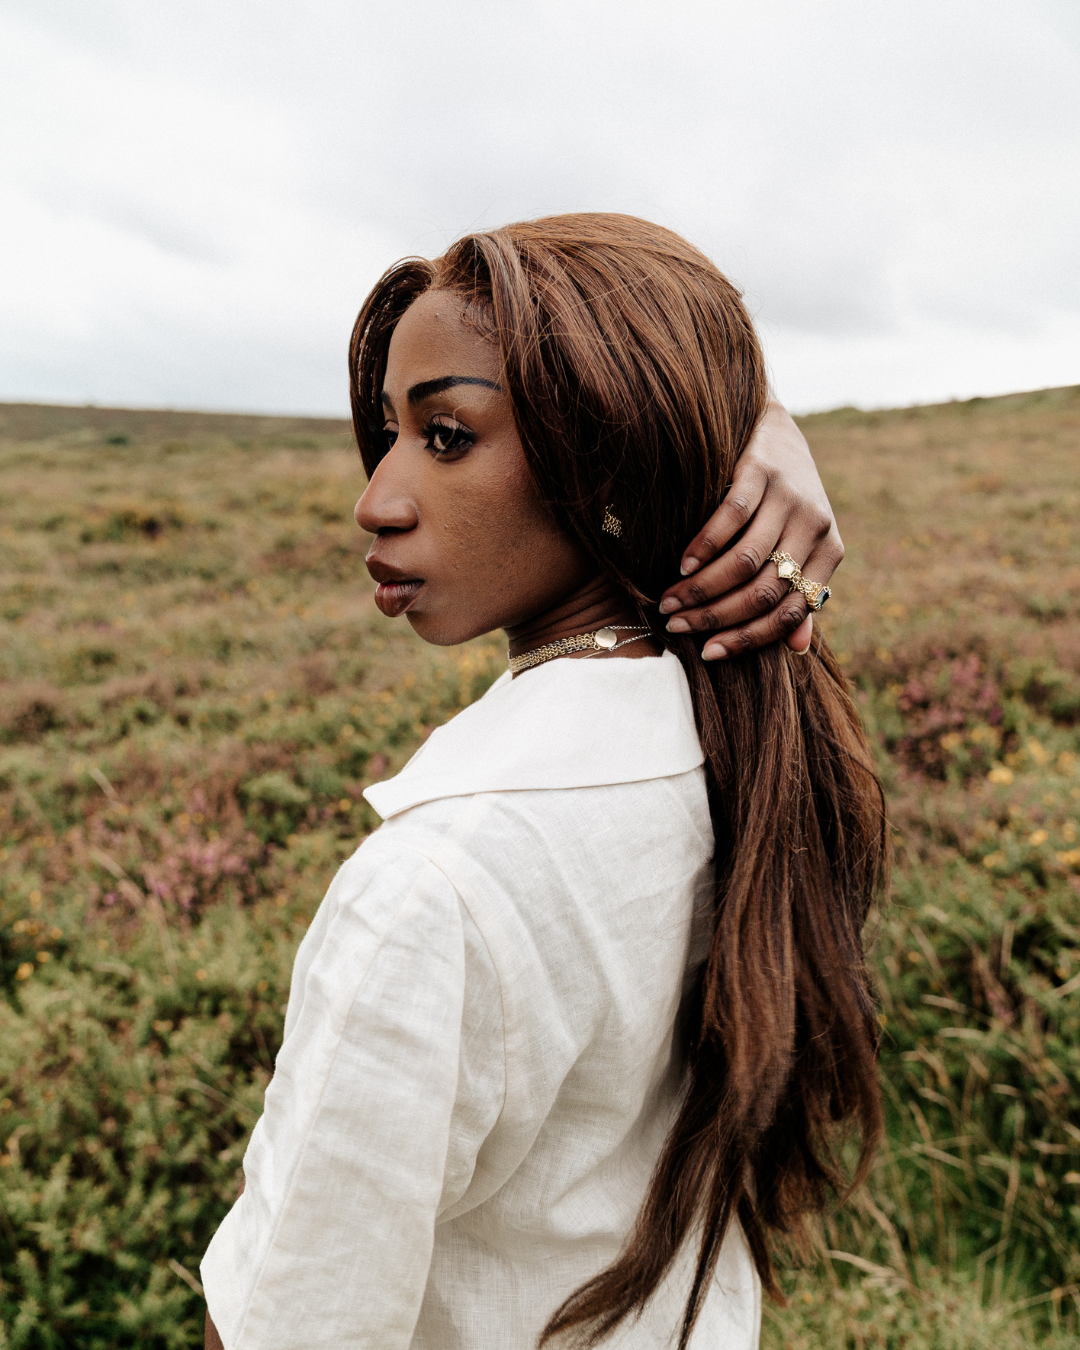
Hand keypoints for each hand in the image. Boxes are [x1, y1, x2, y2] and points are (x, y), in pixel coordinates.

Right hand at [658, 400, 841, 659]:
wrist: (772, 425)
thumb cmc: (782, 498)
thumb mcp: (800, 544)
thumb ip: (798, 593)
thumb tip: (798, 649)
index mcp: (831, 552)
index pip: (790, 612)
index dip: (747, 638)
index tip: (707, 652)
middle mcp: (816, 525)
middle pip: (763, 591)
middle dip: (716, 616)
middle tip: (677, 626)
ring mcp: (790, 496)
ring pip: (744, 561)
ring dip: (702, 588)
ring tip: (670, 601)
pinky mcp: (761, 471)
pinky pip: (731, 519)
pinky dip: (703, 547)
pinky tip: (681, 564)